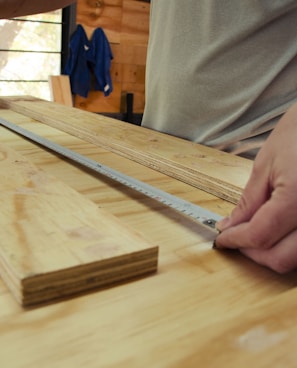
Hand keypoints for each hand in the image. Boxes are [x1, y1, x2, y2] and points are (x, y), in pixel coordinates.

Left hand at [215, 103, 296, 272]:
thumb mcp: (266, 165)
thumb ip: (248, 201)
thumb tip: (229, 226)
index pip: (259, 235)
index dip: (235, 240)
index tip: (222, 239)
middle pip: (280, 258)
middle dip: (252, 253)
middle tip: (236, 239)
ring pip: (295, 260)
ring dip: (272, 254)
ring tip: (254, 235)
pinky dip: (288, 247)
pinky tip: (277, 232)